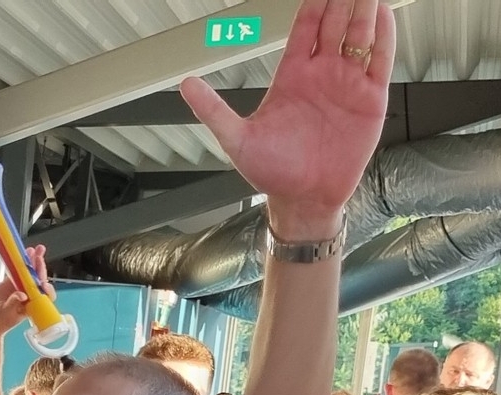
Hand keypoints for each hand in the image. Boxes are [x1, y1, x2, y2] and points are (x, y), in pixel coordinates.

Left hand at [180, 0, 393, 236]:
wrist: (303, 199)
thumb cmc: (272, 172)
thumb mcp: (236, 139)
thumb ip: (212, 109)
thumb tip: (186, 85)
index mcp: (291, 77)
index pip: (304, 29)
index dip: (313, 5)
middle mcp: (321, 74)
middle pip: (334, 24)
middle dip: (341, 0)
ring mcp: (347, 83)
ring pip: (359, 36)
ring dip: (363, 11)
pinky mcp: (370, 98)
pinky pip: (380, 60)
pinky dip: (384, 35)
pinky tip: (384, 13)